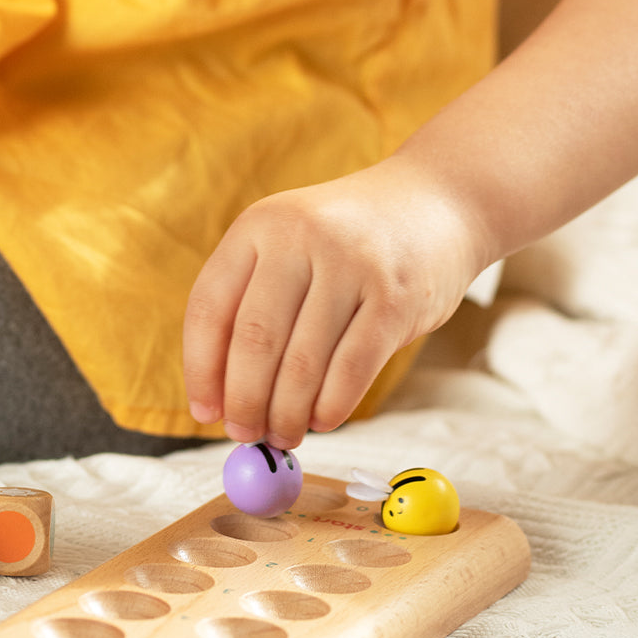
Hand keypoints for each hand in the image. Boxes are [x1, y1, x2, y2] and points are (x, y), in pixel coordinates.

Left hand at [183, 156, 480, 450]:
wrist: (437, 202)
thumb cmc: (349, 246)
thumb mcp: (290, 250)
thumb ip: (252, 309)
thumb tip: (222, 402)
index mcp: (259, 225)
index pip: (209, 308)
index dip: (201, 371)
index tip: (205, 414)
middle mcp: (300, 237)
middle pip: (254, 341)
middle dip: (245, 402)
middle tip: (245, 435)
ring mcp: (351, 266)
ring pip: (302, 364)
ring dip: (287, 414)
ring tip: (285, 435)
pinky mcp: (395, 298)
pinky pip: (351, 370)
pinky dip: (332, 407)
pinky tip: (323, 420)